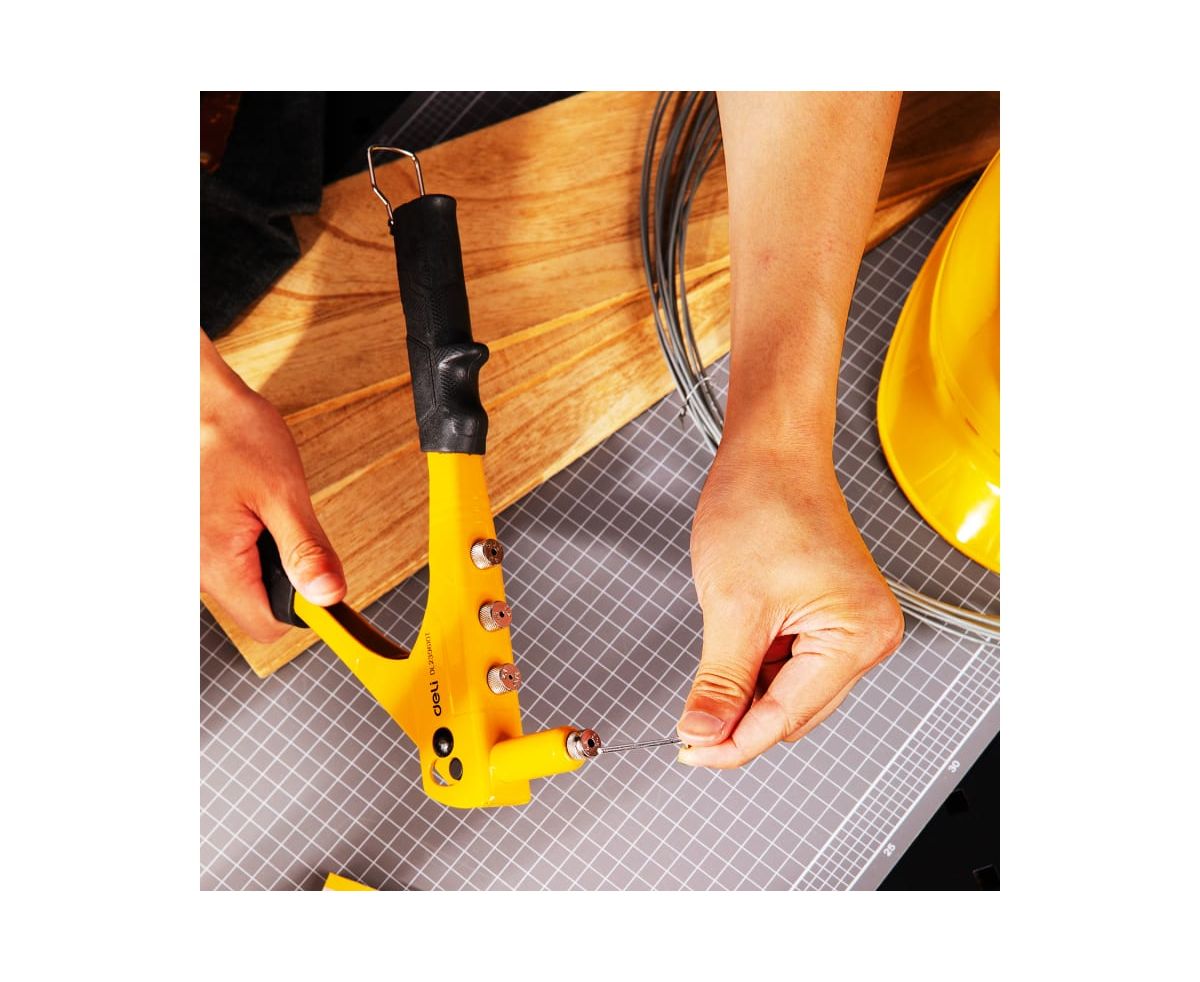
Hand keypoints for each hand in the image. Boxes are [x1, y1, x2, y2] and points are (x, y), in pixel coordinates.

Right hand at [201, 331, 344, 641]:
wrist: (190, 400)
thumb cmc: (232, 435)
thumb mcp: (283, 491)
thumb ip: (306, 549)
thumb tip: (329, 596)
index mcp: (216, 564)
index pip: (268, 626)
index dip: (304, 610)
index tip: (322, 578)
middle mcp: (192, 569)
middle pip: (254, 606)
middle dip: (283, 576)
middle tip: (285, 524)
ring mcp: (185, 556)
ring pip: (240, 583)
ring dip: (262, 556)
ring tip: (259, 507)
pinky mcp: (187, 542)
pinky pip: (224, 561)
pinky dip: (243, 542)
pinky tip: (242, 506)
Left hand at [676, 440, 902, 766]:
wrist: (769, 454)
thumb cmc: (762, 503)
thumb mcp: (731, 606)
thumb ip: (719, 682)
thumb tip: (702, 734)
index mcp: (858, 635)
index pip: (785, 717)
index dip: (732, 742)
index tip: (689, 751)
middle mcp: (867, 636)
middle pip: (791, 712)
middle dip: (738, 717)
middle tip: (687, 721)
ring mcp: (852, 629)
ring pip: (788, 693)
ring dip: (746, 689)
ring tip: (717, 645)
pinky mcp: (833, 620)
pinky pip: (790, 666)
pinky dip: (755, 666)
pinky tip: (735, 640)